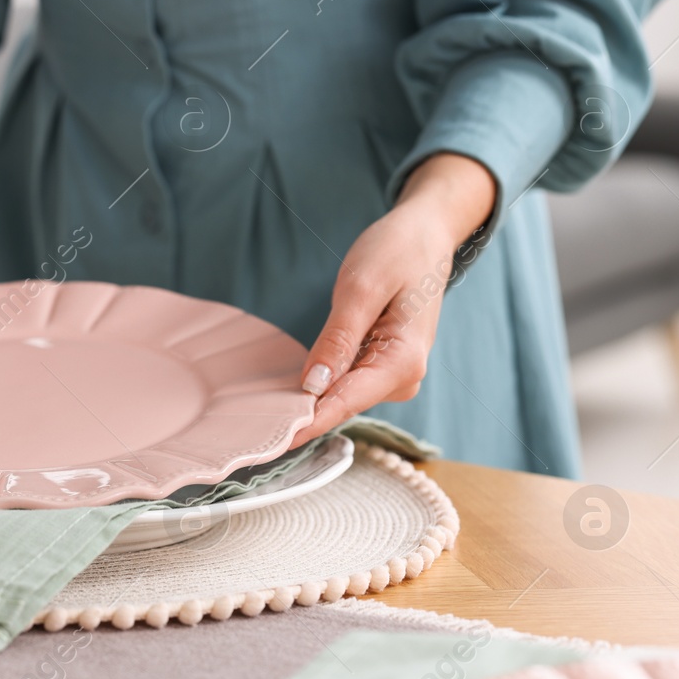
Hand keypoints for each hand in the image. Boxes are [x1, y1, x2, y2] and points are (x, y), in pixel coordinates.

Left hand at [291, 153, 497, 444]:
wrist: (425, 235)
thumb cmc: (397, 252)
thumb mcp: (361, 289)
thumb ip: (338, 339)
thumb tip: (313, 385)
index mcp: (403, 361)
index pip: (345, 402)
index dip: (308, 424)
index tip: (272, 444)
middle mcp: (402, 377)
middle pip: (342, 404)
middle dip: (303, 414)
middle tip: (253, 427)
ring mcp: (393, 373)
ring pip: (341, 396)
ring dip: (308, 401)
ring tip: (263, 412)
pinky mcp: (381, 365)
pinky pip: (344, 382)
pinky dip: (320, 384)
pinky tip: (291, 389)